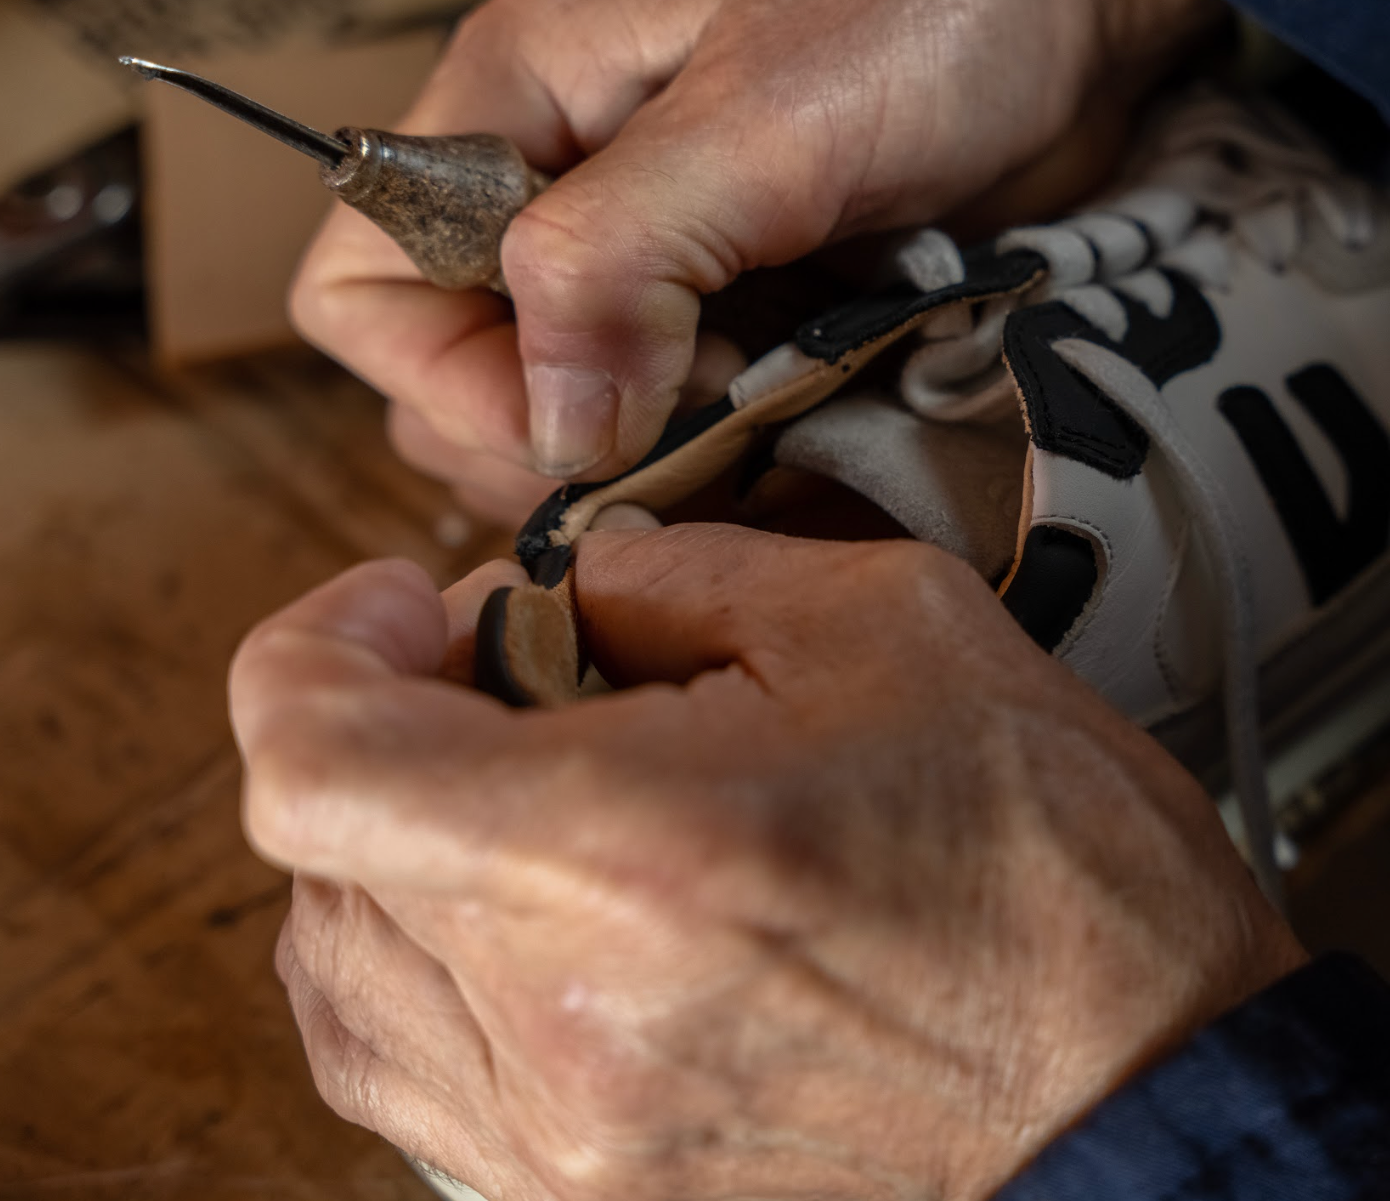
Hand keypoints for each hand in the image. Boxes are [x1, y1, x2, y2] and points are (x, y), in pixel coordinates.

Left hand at [230, 525, 1303, 1199]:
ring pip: (338, 965)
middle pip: (319, 848)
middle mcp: (567, 1024)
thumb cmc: (1053, 873)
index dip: (319, 646)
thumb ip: (672, 576)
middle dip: (395, 721)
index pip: (311, 760)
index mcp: (632, 857)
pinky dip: (420, 958)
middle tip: (515, 681)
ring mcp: (563, 1139)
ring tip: (531, 793)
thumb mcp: (888, 626)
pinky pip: (404, 1066)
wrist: (1136, 1100)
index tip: (402, 606)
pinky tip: (521, 908)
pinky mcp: (585, 1195)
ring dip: (395, 842)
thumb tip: (551, 583)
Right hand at [290, 0, 1216, 504]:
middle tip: (675, 436)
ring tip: (739, 425)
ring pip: (553, 420)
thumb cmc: (925, 8)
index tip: (583, 426)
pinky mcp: (711, 316)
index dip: (449, 385)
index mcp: (509, 110)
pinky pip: (656, 428)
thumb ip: (624, 258)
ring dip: (628, 461)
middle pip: (451, 379)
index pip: (366, 291)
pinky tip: (772, 434)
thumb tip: (552, 426)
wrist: (1067, 19)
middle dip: (544, 440)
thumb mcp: (763, 121)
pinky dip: (700, 460)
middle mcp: (548, 195)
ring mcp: (634, 267)